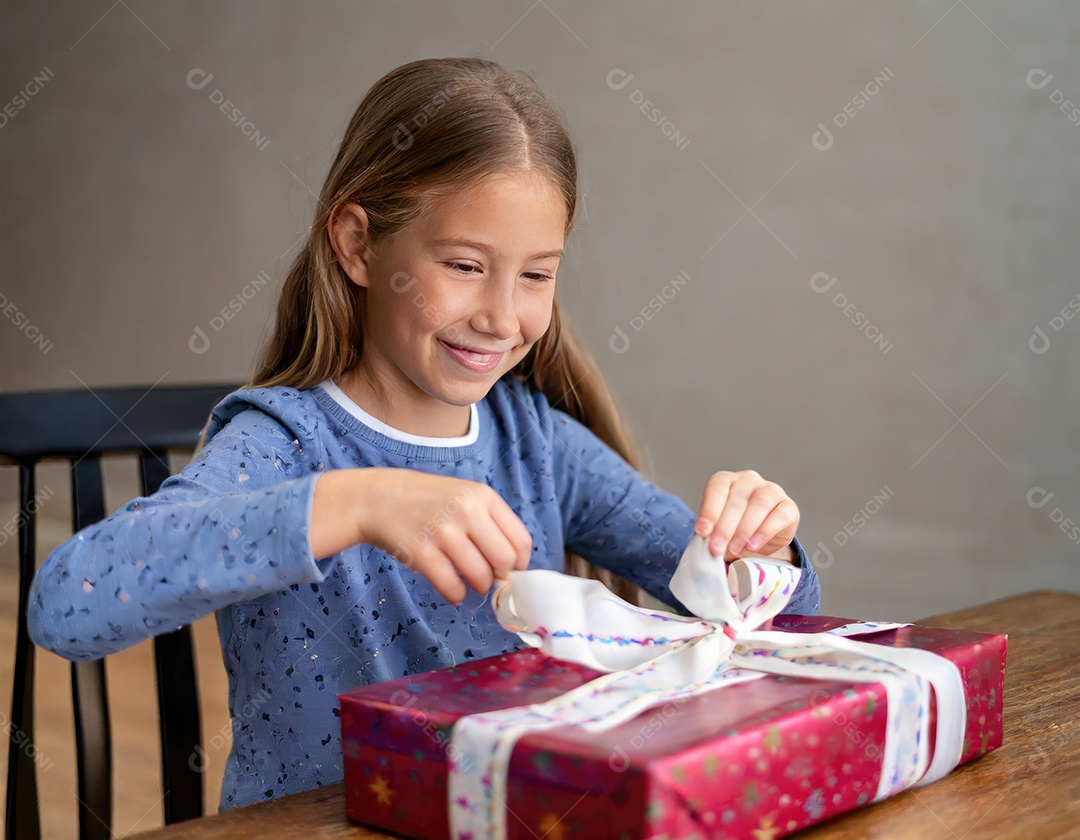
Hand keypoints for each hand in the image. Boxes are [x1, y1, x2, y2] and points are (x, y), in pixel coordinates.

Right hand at [312, 468, 531, 603]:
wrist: (377, 498)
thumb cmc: (428, 501)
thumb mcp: (465, 496)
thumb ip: (491, 524)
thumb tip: (514, 567)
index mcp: (483, 496)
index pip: (521, 541)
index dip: (519, 563)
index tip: (507, 569)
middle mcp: (466, 511)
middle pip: (505, 561)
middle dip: (499, 577)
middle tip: (486, 577)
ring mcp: (443, 532)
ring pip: (480, 577)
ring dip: (477, 587)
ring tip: (466, 580)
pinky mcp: (422, 553)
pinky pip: (452, 588)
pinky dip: (456, 595)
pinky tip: (450, 587)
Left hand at [693, 470, 798, 561]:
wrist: (758, 540)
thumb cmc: (733, 530)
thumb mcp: (718, 530)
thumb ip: (711, 533)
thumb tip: (706, 542)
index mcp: (726, 480)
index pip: (717, 488)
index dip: (709, 510)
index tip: (702, 531)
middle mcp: (749, 480)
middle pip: (737, 499)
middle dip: (724, 527)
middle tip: (716, 548)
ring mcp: (771, 490)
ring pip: (760, 503)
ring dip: (744, 529)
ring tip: (735, 548)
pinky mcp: (788, 507)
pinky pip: (779, 516)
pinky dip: (765, 531)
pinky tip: (753, 545)